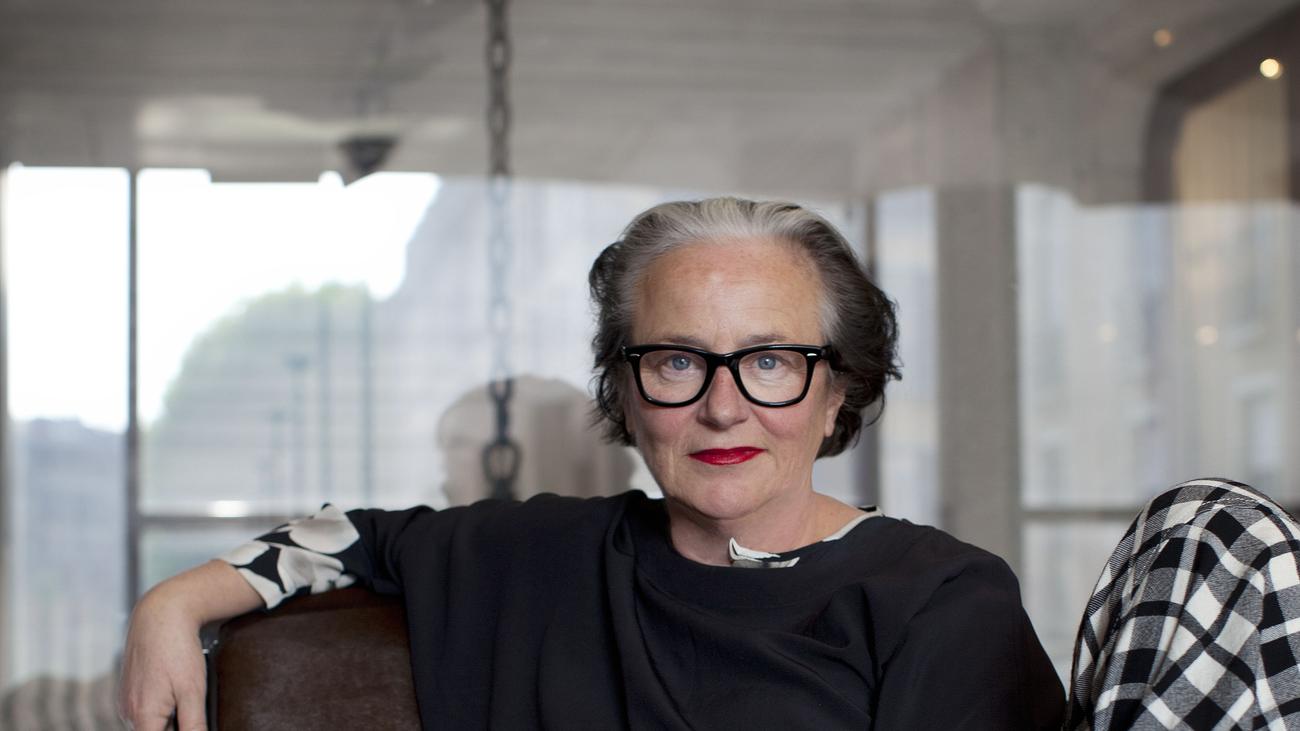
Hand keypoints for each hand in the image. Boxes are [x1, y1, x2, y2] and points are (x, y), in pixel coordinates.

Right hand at [119, 590, 207, 730]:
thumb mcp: (193, 691)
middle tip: (190, 703)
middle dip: (175, 726)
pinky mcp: (128, 692)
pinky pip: (145, 710)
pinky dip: (162, 708)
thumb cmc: (177, 650)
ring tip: (184, 695)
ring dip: (170, 719)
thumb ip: (194, 724)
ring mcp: (126, 702)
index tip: (190, 722)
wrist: (160, 615)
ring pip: (151, 724)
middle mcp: (128, 713)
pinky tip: (174, 689)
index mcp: (142, 716)